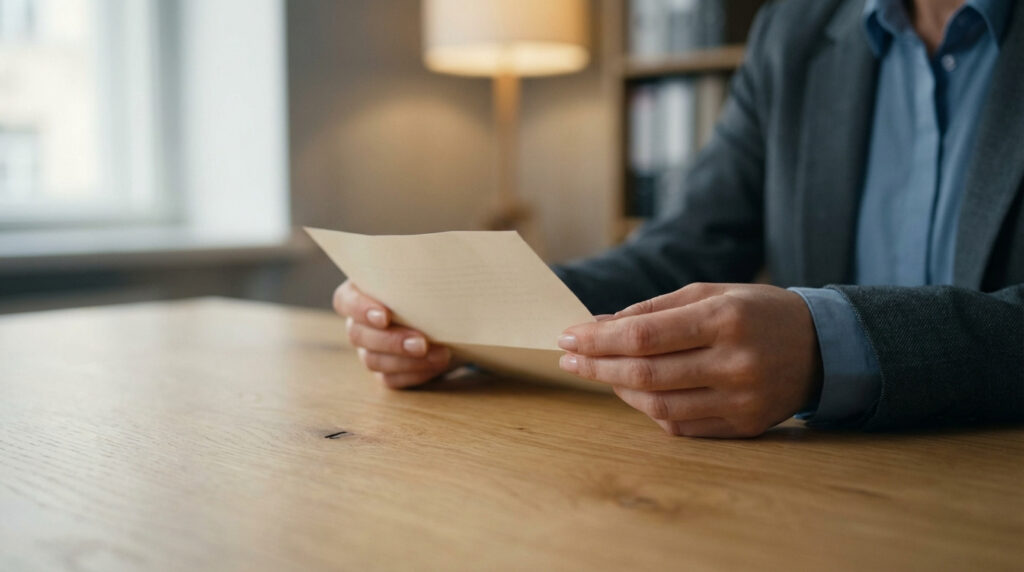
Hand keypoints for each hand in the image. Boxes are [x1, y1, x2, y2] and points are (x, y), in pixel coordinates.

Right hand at [333, 280, 452, 387]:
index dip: (360, 309)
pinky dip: (415, 374)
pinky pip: (391, 379)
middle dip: (391, 341)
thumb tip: (439, 263)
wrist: (448, 315)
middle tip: (422, 342)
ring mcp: (370, 349)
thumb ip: (422, 270)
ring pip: (373, 360)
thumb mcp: (426, 273)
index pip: (346, 300)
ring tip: (440, 355)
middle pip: (359, 335)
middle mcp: (359, 323)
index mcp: (361, 293)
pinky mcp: (386, 371)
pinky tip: (437, 364)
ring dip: (406, 361)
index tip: (385, 316)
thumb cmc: (432, 287)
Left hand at [557, 283, 822, 437]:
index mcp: (725, 319)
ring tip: (599, 373)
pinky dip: (648, 409)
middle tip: (569, 359)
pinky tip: (634, 392)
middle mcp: (734, 363)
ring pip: (658, 405)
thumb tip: (598, 326)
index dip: (598, 340)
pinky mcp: (743, 427)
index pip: (644, 335)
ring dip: (618, 390)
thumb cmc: (757, 311)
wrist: (823, 348)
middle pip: (645, 374)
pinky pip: (680, 425)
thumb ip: (654, 309)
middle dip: (597, 367)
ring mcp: (741, 400)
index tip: (567, 337)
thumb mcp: (711, 292)